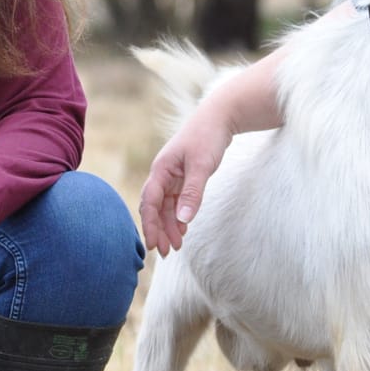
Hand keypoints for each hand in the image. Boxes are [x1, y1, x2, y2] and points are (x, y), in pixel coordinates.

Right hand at [139, 109, 234, 255]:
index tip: (153, 244)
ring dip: (168, 225)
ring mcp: (172, 175)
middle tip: (164, 253)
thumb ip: (193, 193)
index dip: (150, 224)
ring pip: (165, 206)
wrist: (219, 117)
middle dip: (158, 230)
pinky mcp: (183, 176)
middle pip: (154, 207)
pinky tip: (182, 229)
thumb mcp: (202, 166)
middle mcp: (163, 173)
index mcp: (161, 169)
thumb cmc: (208, 137)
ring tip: (175, 246)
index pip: (149, 201)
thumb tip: (182, 220)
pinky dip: (177, 216)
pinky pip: (175, 201)